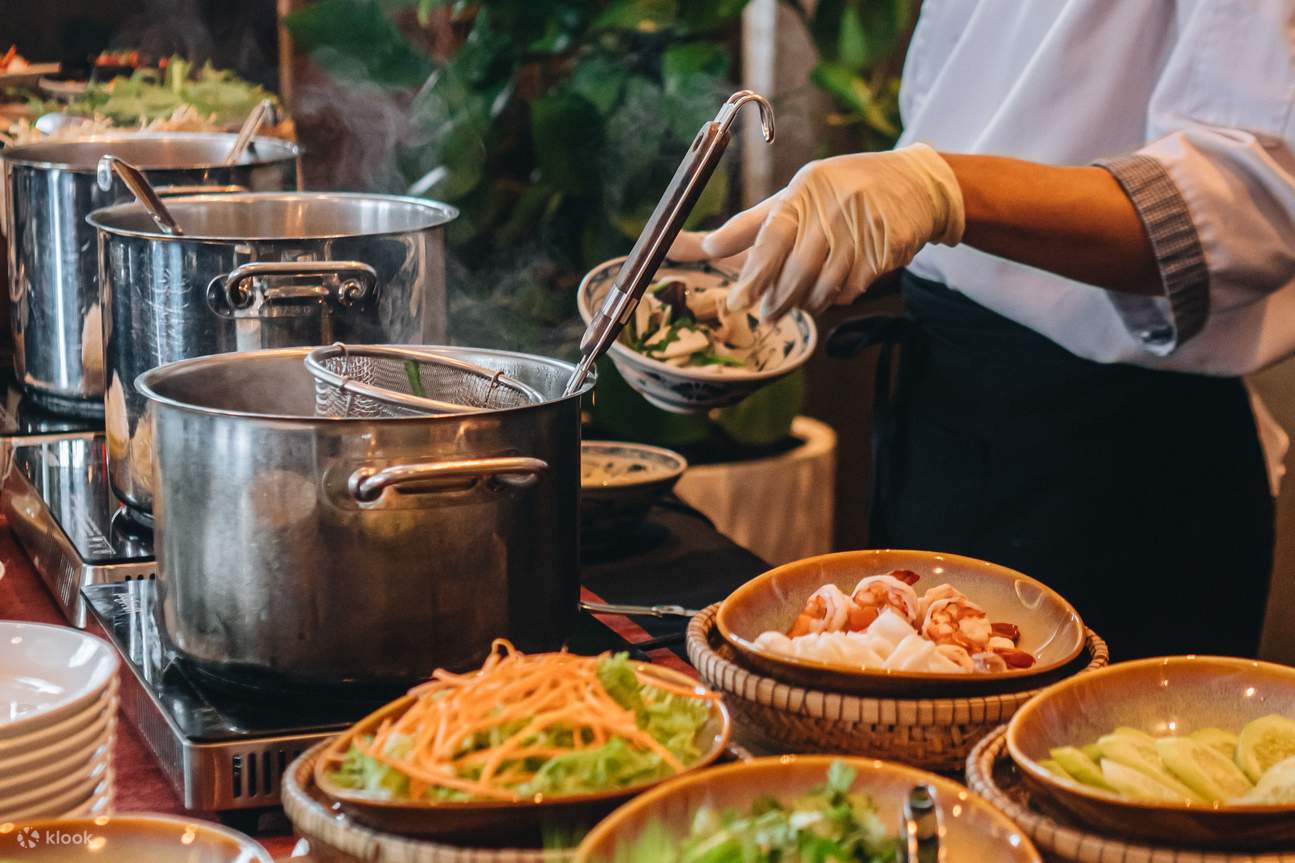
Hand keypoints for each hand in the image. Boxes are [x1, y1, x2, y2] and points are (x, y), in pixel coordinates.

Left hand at [669, 143, 964, 318]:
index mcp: (803, 191)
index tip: (738, 303)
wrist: (913, 184)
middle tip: (767, 315)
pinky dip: (837, 296)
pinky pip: (852, 288)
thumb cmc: (839, 192)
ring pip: (824, 285)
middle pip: (797, 270)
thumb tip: (707, 248)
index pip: (772, 238)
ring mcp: (862, 228)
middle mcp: (832, 207)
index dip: (754, 274)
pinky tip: (833, 289)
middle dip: (778, 300)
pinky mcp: (886, 248)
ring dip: (808, 302)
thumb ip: (750, 225)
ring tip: (801, 302)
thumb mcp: (794, 197)